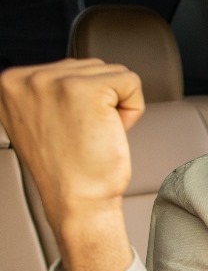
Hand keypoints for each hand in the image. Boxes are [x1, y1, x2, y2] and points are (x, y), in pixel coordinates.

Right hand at [0, 58, 143, 270]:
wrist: (76, 203)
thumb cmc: (68, 168)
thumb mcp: (41, 117)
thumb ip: (49, 91)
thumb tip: (72, 71)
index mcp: (11, 83)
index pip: (71, 69)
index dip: (82, 103)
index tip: (66, 131)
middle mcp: (25, 78)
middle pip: (93, 67)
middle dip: (101, 102)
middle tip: (83, 136)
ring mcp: (52, 81)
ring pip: (114, 73)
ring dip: (115, 106)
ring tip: (93, 135)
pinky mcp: (85, 90)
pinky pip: (132, 82)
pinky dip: (132, 110)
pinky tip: (109, 133)